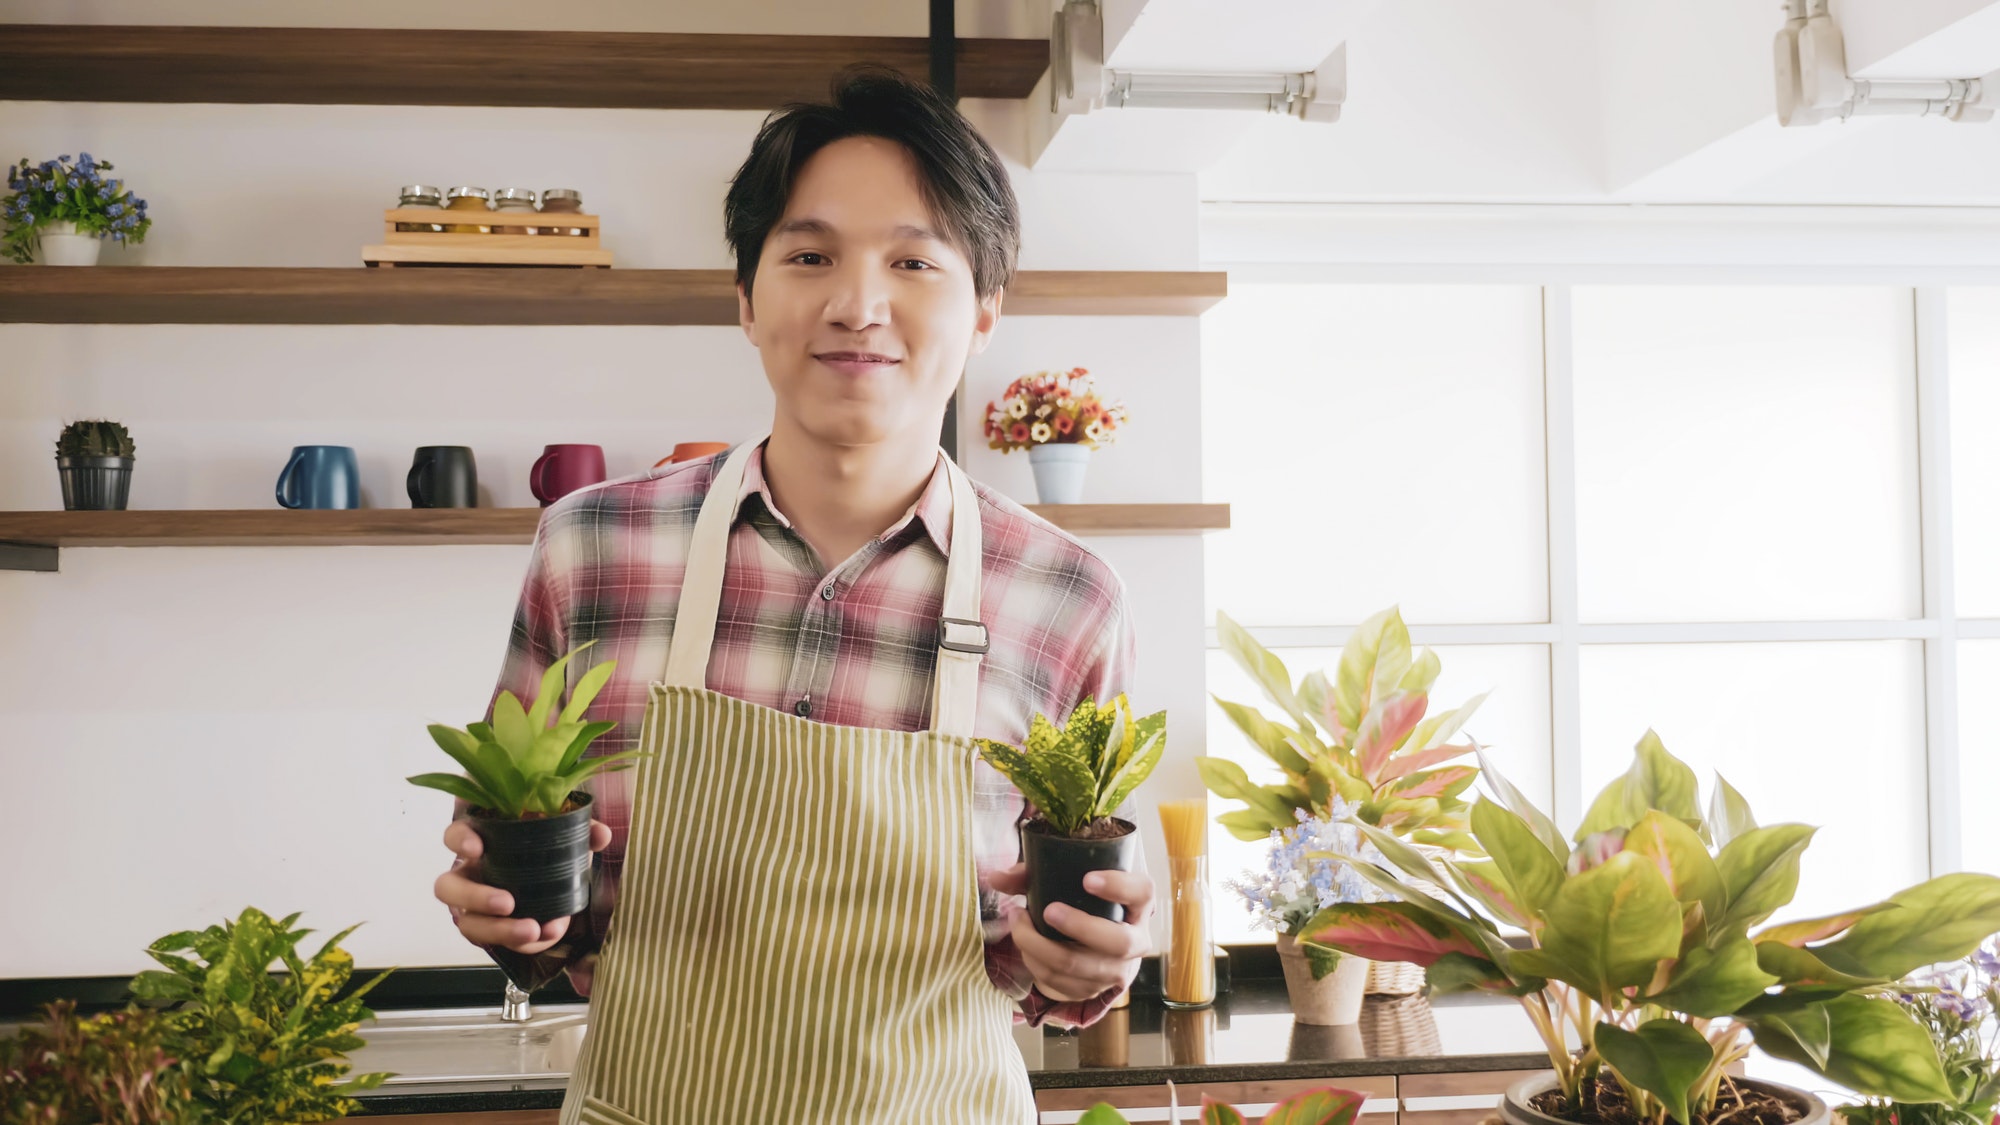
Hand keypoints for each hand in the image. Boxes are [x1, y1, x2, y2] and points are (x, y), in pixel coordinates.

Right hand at [434, 817, 611, 954]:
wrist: (549, 878)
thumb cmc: (542, 850)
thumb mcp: (559, 836)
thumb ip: (579, 831)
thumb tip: (601, 835)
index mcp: (480, 843)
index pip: (454, 835)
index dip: (460, 841)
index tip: (477, 848)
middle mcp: (468, 875)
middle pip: (448, 888)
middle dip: (475, 897)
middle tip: (507, 903)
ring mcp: (474, 907)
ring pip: (469, 924)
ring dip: (500, 930)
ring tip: (532, 930)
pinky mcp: (492, 931)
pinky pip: (500, 943)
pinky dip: (528, 943)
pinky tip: (550, 933)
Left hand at [993, 863, 1154, 1002]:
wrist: (1096, 941)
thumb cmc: (1084, 903)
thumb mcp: (1068, 882)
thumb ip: (1034, 876)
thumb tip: (996, 878)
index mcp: (1139, 905)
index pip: (1141, 892)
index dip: (1117, 886)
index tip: (1087, 879)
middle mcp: (1137, 941)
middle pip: (1117, 942)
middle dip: (1079, 927)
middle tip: (1047, 911)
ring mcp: (1117, 971)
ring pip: (1081, 967)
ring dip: (1040, 946)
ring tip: (1018, 922)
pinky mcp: (1094, 991)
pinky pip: (1061, 983)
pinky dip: (1035, 963)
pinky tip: (1024, 945)